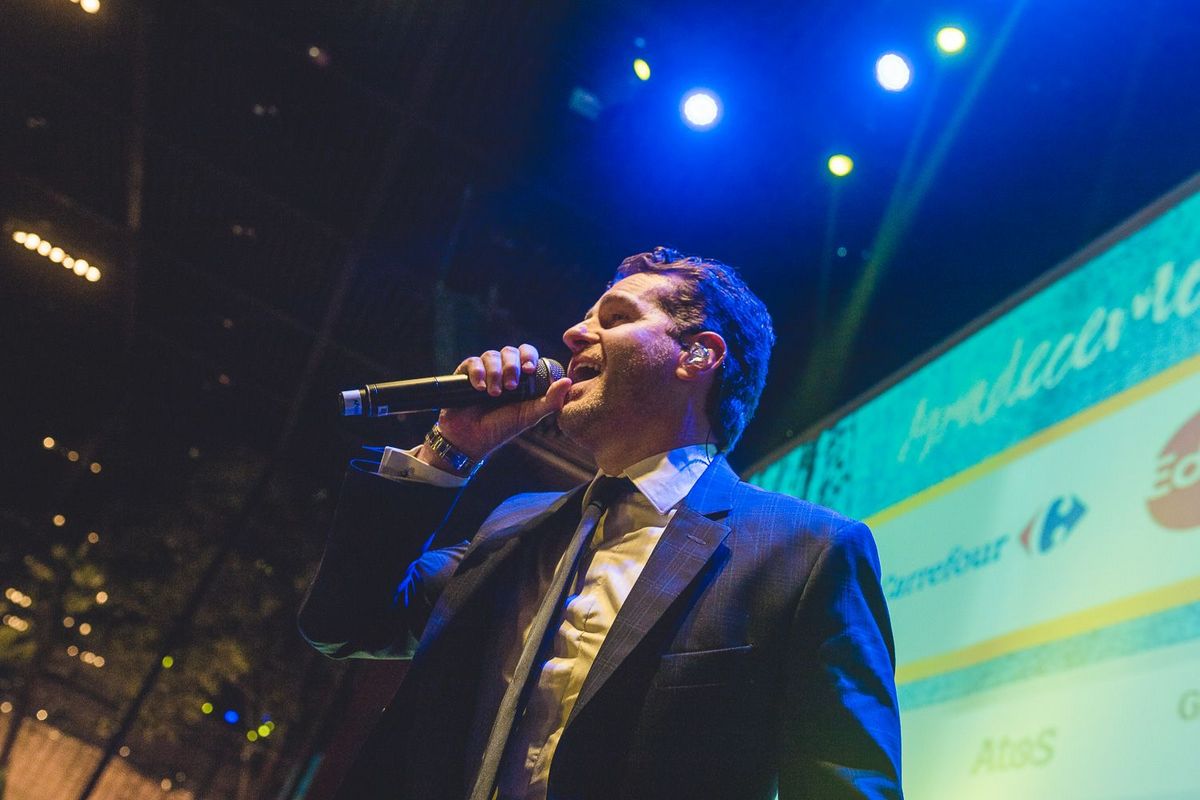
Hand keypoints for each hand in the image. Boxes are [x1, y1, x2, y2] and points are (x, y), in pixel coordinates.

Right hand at [417, 344, 571, 470]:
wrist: (471, 439)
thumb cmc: (502, 427)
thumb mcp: (530, 415)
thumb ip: (550, 400)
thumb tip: (568, 381)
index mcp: (520, 377)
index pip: (527, 354)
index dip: (529, 356)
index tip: (529, 370)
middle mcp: (502, 370)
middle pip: (510, 351)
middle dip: (512, 366)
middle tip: (511, 387)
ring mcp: (483, 371)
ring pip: (491, 355)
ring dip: (495, 373)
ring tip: (494, 393)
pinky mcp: (465, 374)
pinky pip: (473, 362)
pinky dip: (477, 373)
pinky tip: (479, 388)